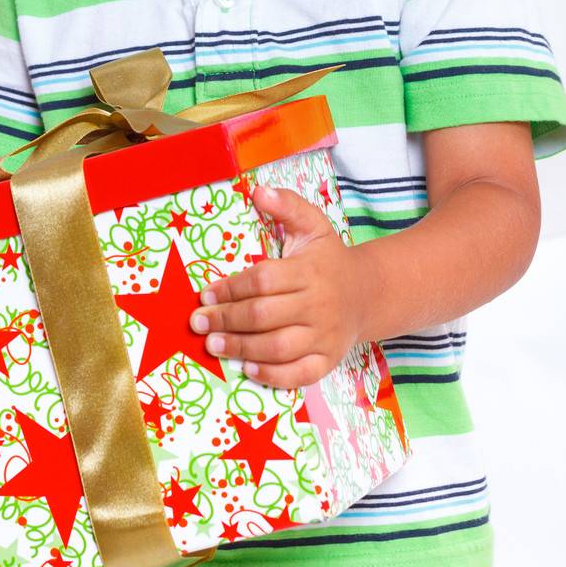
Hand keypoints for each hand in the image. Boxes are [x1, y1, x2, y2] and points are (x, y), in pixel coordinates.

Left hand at [187, 184, 363, 387]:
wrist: (367, 294)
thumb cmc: (329, 259)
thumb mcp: (313, 225)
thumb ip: (287, 206)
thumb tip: (259, 191)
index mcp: (309, 271)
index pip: (263, 281)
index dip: (230, 288)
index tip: (204, 293)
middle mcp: (318, 305)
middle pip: (264, 315)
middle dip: (226, 320)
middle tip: (198, 322)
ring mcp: (324, 336)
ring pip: (278, 347)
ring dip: (241, 348)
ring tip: (212, 345)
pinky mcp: (328, 360)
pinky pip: (299, 374)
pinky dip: (273, 375)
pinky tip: (248, 368)